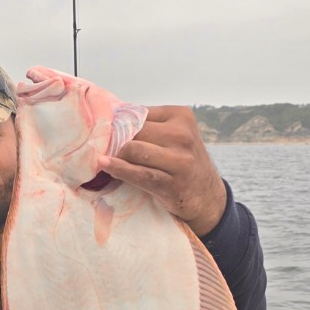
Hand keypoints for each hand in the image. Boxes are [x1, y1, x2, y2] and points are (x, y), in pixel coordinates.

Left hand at [97, 106, 226, 236]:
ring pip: (134, 150)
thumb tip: (113, 114)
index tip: (105, 129)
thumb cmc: (182, 161)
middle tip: (102, 145)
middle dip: (117, 139)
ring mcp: (179, 160)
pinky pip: (137, 174)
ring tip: (104, 156)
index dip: (121, 123)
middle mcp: (182, 136)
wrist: (207, 196)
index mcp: (181, 116)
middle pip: (135, 131)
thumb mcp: (175, 135)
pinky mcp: (171, 184)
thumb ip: (151, 124)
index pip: (140, 114)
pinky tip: (104, 164)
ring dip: (115, 154)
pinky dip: (118, 169)